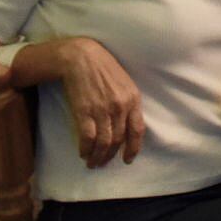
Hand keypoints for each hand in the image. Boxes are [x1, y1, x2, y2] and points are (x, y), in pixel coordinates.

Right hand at [55, 37, 145, 168]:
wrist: (82, 57)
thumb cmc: (104, 69)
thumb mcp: (125, 84)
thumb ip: (128, 103)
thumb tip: (127, 126)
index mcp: (133, 99)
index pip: (137, 130)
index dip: (133, 148)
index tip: (128, 159)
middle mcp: (120, 107)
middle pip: (118, 139)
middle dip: (110, 155)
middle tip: (103, 163)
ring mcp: (102, 109)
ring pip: (103, 142)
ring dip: (97, 156)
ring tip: (92, 163)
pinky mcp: (84, 111)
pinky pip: (87, 137)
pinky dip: (85, 148)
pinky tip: (83, 153)